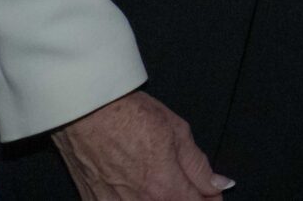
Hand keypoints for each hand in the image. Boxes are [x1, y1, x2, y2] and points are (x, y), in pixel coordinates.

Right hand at [51, 89, 231, 200]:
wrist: (84, 111)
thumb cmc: (126, 115)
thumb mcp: (176, 131)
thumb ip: (198, 165)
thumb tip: (218, 183)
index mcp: (163, 187)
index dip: (210, 198)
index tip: (212, 191)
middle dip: (187, 198)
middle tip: (190, 185)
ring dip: (162, 198)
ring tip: (159, 179)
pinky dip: (136, 199)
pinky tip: (137, 185)